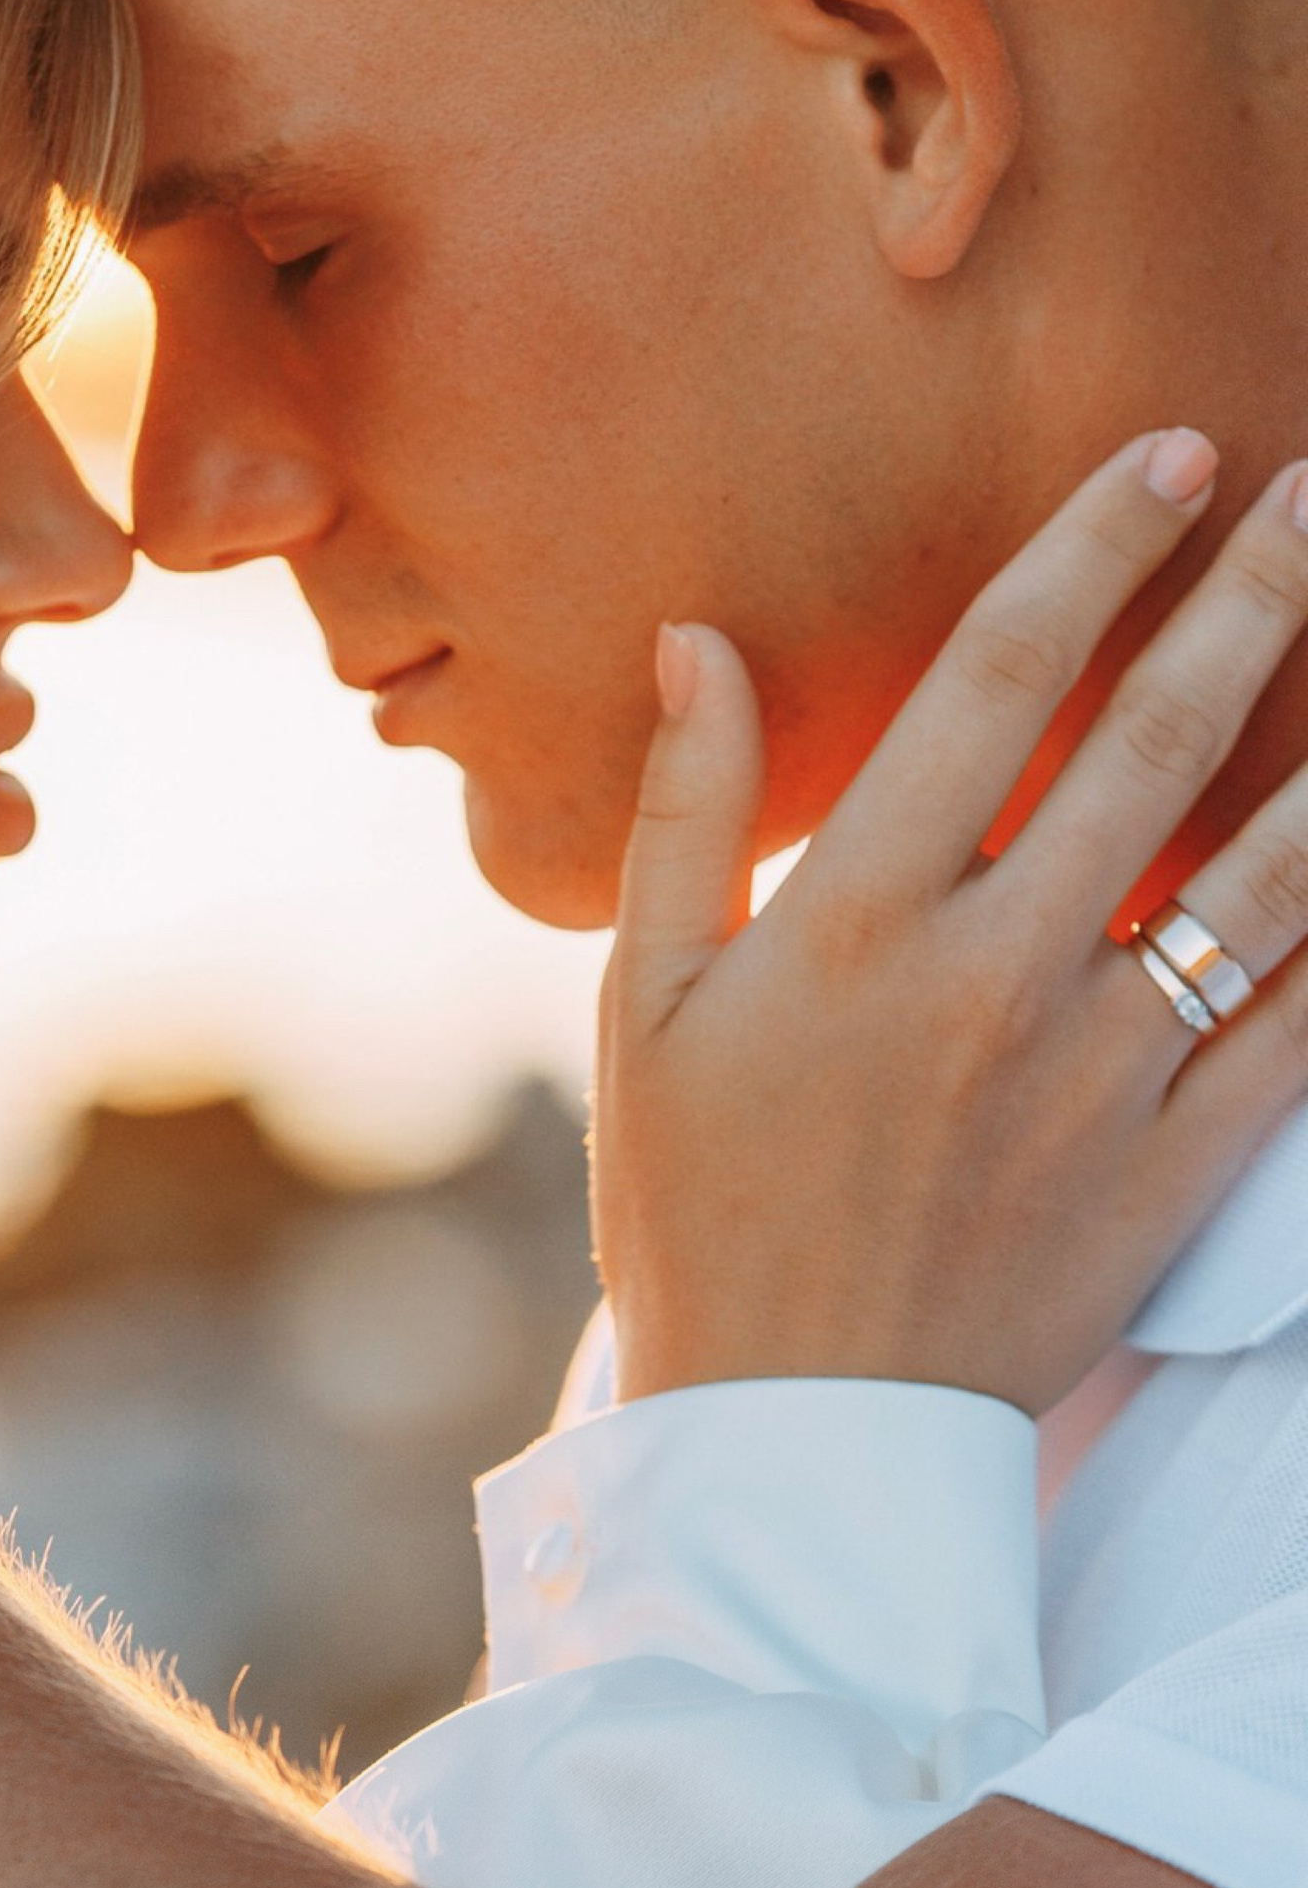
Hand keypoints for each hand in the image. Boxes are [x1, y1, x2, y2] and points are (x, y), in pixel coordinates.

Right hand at [601, 431, 1307, 1414]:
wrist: (795, 1428)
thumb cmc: (695, 1199)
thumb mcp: (645, 1000)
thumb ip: (688, 810)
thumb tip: (697, 639)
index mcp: (855, 918)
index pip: (994, 684)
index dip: (1090, 553)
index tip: (1166, 459)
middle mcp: (993, 971)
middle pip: (1152, 743)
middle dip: (1252, 595)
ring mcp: (1100, 1071)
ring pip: (1266, 871)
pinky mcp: (1175, 1165)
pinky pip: (1303, 1028)